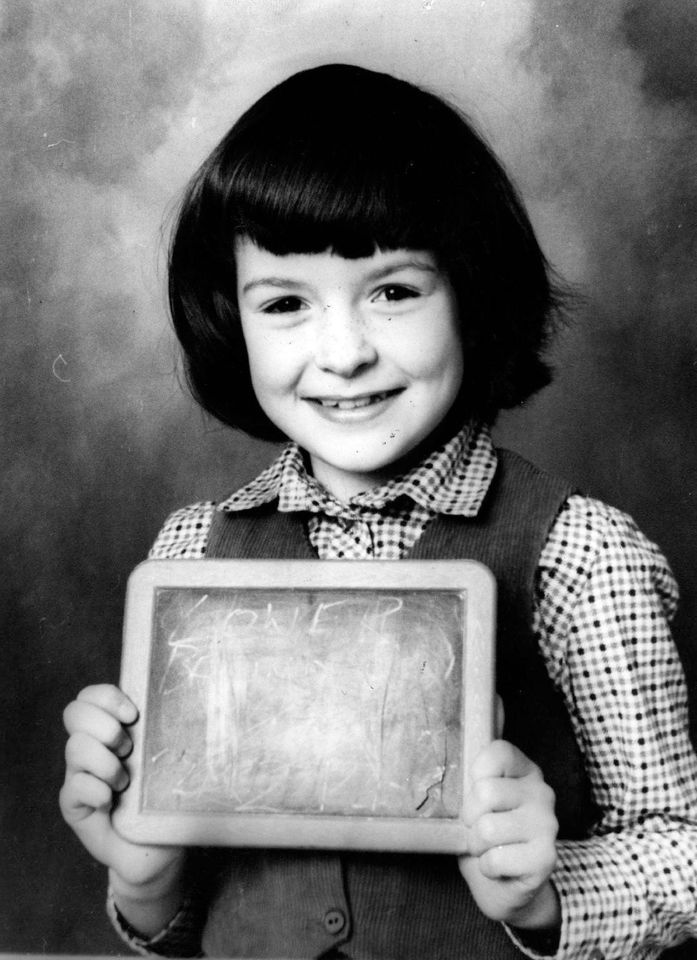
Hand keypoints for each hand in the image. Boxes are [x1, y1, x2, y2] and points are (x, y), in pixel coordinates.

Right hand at [60, 684, 184, 910]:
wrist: (157, 848)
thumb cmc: (166, 798)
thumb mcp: (169, 760)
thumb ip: (171, 730)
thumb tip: (202, 703)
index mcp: (111, 730)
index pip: (90, 696)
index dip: (106, 696)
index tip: (134, 714)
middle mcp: (91, 748)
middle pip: (74, 713)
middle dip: (105, 727)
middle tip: (129, 750)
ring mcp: (79, 775)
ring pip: (75, 748)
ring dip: (105, 762)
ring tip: (125, 782)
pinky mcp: (74, 806)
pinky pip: (73, 787)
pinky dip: (96, 791)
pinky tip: (112, 801)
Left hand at [459, 740, 559, 930]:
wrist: (505, 889)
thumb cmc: (485, 839)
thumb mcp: (475, 804)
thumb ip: (471, 785)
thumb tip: (454, 784)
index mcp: (524, 771)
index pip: (497, 752)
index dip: (475, 775)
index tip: (477, 795)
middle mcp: (542, 792)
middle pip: (486, 792)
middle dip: (469, 818)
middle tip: (477, 830)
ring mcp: (547, 824)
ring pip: (487, 828)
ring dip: (477, 846)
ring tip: (487, 849)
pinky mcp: (546, 857)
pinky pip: (496, 859)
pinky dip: (487, 868)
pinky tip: (499, 868)